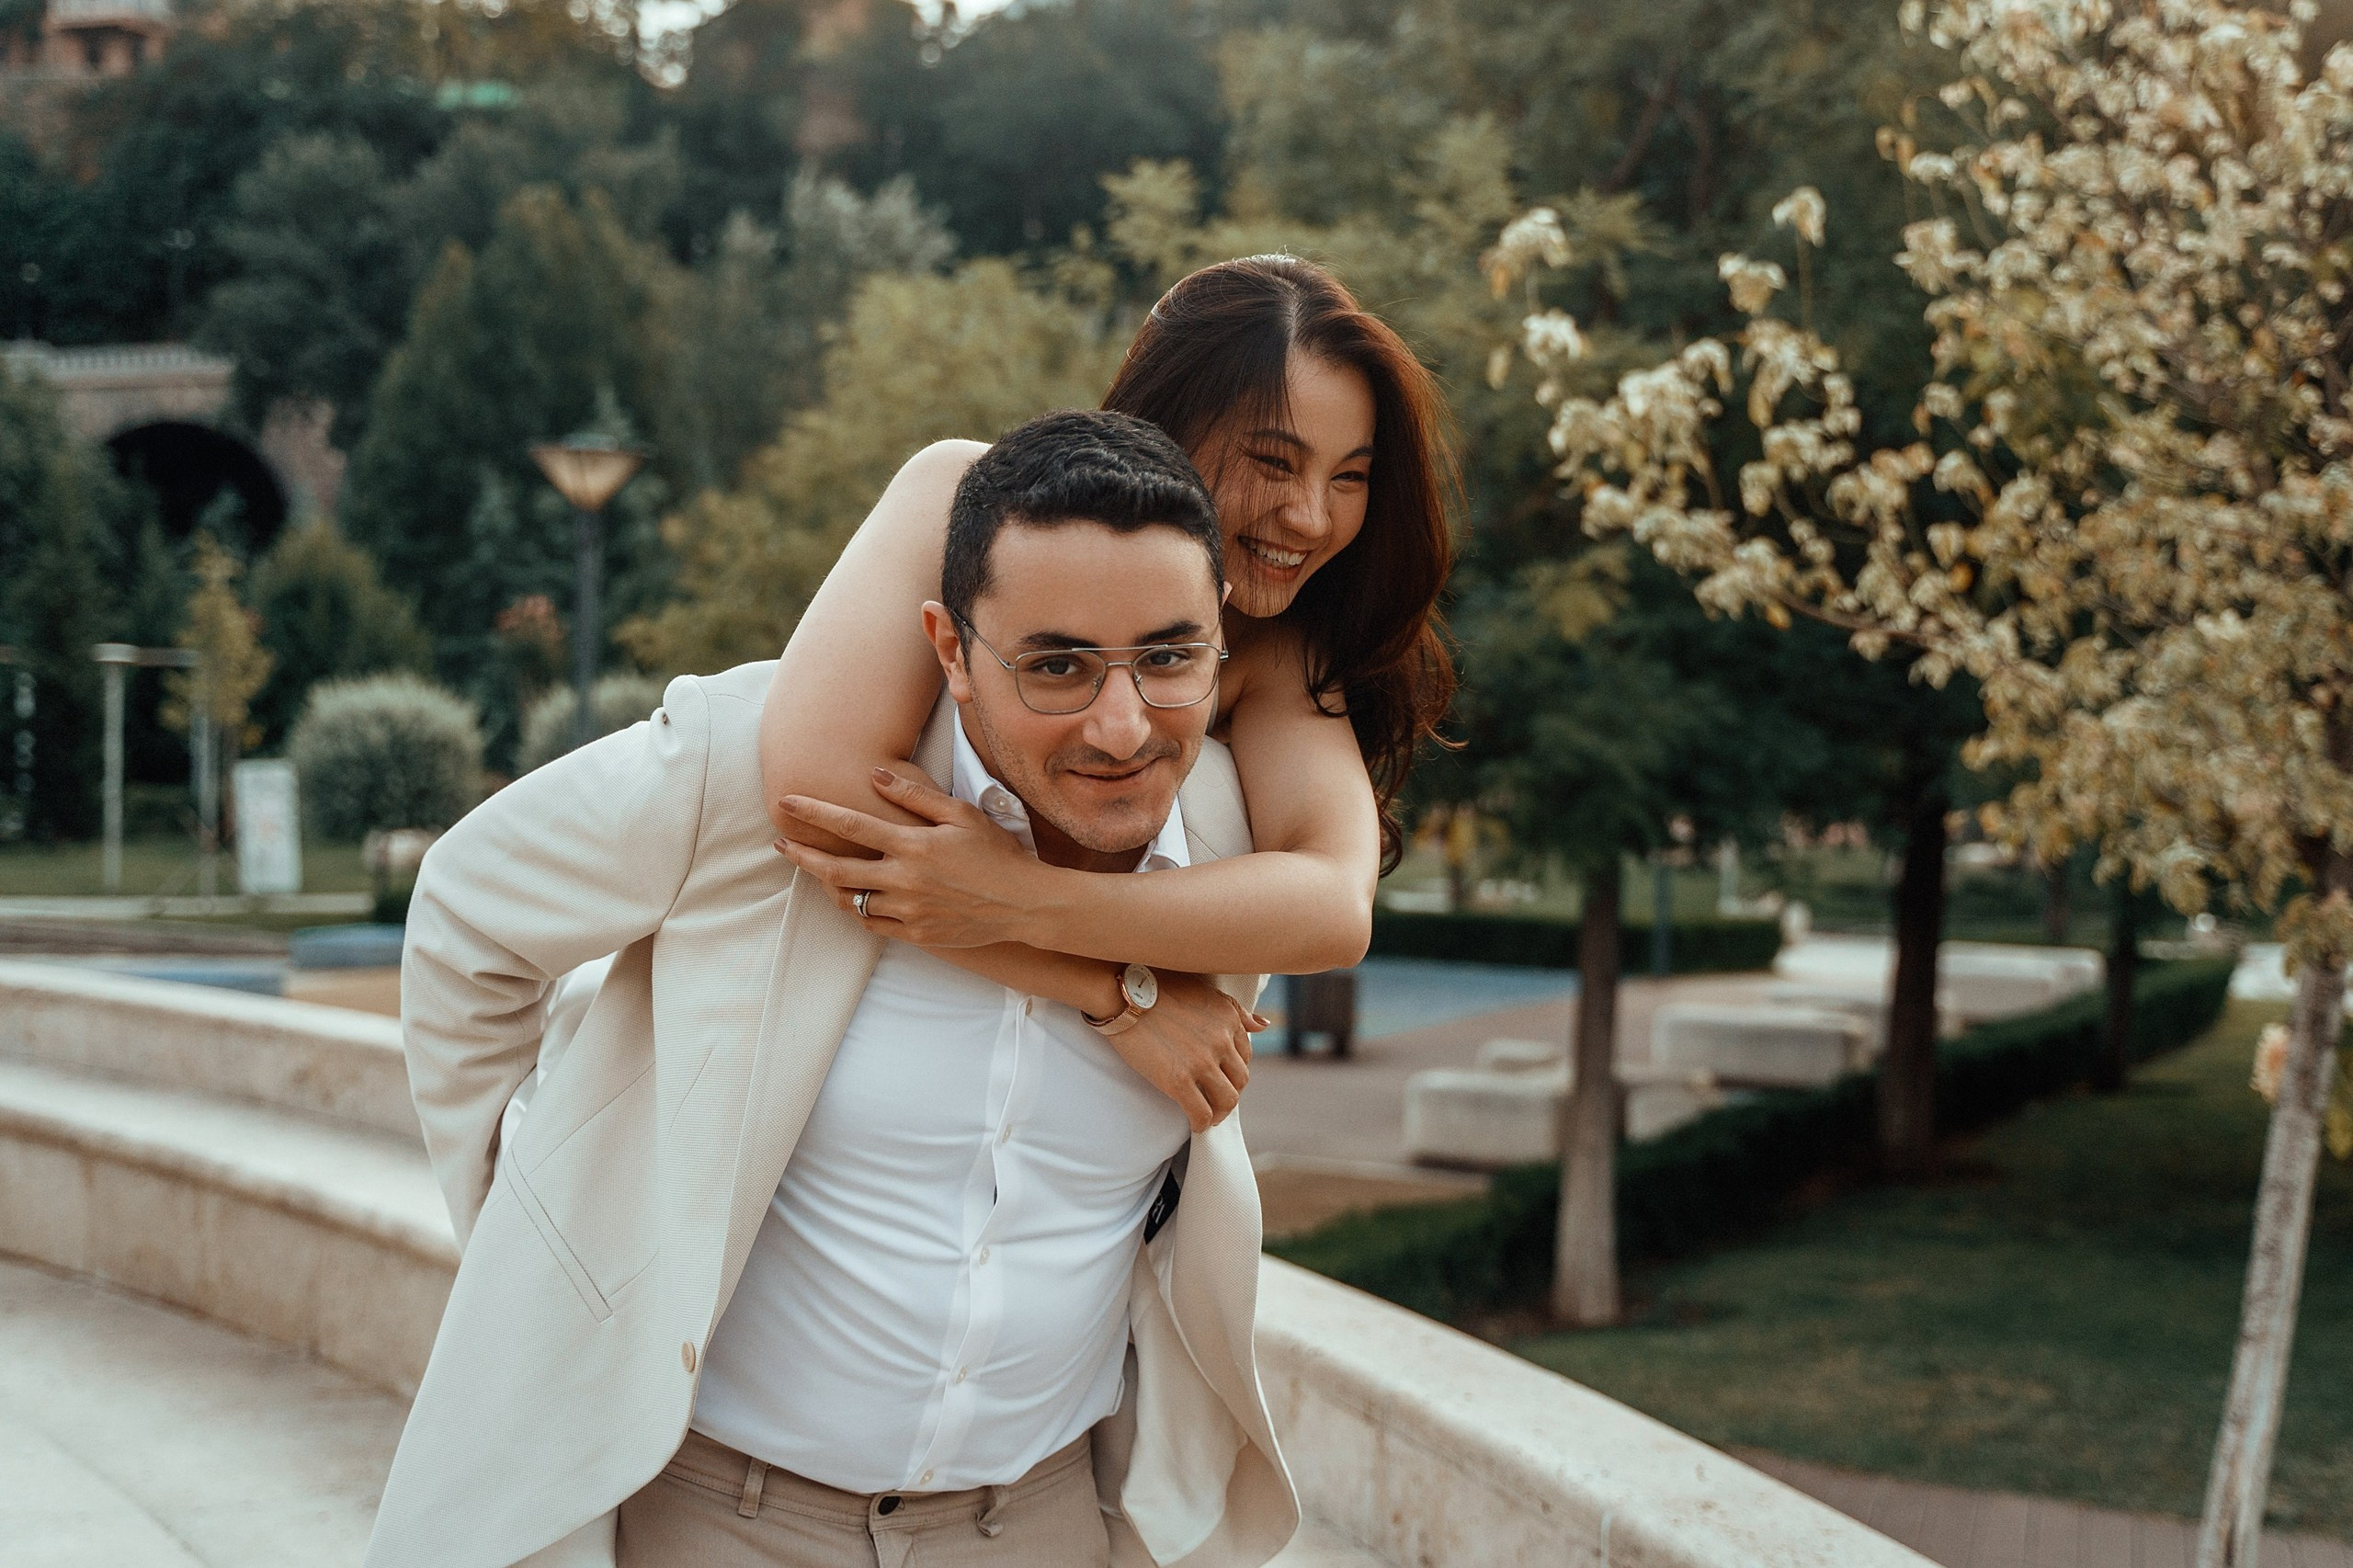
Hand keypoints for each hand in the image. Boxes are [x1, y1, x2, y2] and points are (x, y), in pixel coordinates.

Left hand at [773, 768, 1044, 947]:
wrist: (1025, 904)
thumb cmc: (996, 853)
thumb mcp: (961, 814)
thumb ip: (915, 795)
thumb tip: (875, 774)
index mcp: (913, 846)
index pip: (850, 825)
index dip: (813, 813)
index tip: (785, 803)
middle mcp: (904, 880)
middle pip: (836, 870)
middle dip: (802, 856)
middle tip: (781, 845)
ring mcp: (909, 911)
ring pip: (851, 901)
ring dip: (829, 886)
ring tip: (819, 872)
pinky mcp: (917, 934)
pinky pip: (873, 924)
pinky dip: (858, 910)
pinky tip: (856, 897)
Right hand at [1106, 971, 1264, 1132]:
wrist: (1123, 996)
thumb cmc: (1158, 988)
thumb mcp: (1205, 993)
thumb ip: (1236, 1011)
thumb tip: (1264, 1025)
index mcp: (1229, 1019)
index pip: (1245, 1055)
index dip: (1233, 1069)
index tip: (1220, 1075)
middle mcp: (1222, 1040)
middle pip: (1240, 1080)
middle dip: (1230, 1092)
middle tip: (1215, 1098)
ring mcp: (1202, 1062)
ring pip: (1227, 1100)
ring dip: (1220, 1112)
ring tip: (1209, 1115)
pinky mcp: (1178, 1081)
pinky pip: (1201, 1113)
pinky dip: (1201, 1124)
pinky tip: (1195, 1124)